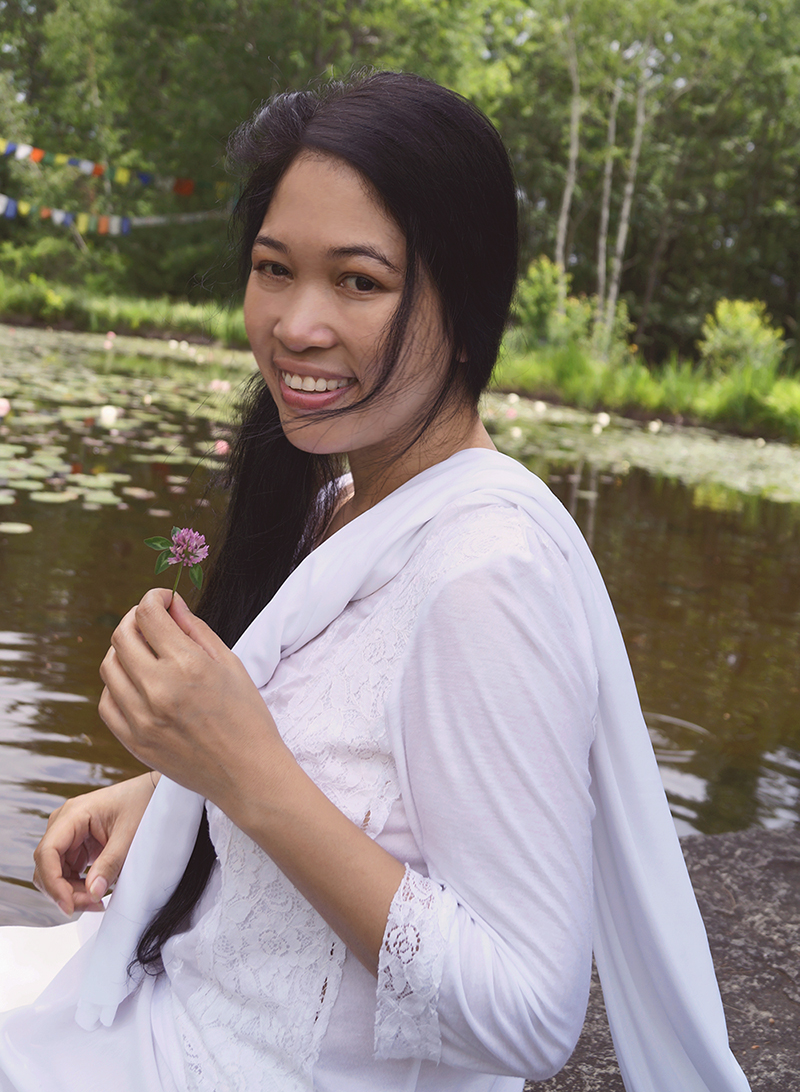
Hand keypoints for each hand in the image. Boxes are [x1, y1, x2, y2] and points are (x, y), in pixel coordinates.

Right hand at [32, 773, 156, 915]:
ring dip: (71, 892)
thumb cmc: (141, 803)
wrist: (151, 792)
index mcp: (72, 814)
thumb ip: (110, 863)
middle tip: (93, 904)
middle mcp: (64, 824)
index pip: (47, 853)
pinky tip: (96, 891)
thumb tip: (93, 893)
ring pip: (55, 873)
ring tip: (98, 900)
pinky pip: (67, 871)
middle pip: (47, 867)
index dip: (52, 882)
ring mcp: (68, 835)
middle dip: (64, 892)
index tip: (69, 905)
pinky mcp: (76, 845)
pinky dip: (77, 886)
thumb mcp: (129, 834)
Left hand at [97, 589, 290, 810]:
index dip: (154, 598)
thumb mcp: (230, 664)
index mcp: (187, 665)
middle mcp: (158, 689)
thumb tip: (171, 605)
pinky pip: (107, 702)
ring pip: (109, 667)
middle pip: (122, 636)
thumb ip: (195, 630)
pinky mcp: (133, 741)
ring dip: (123, 651)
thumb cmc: (247, 716)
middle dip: (136, 619)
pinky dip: (117, 686)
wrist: (247, 774)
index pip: (148, 614)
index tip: (164, 600)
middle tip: (152, 622)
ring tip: (145, 653)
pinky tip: (137, 684)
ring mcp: (140, 718)